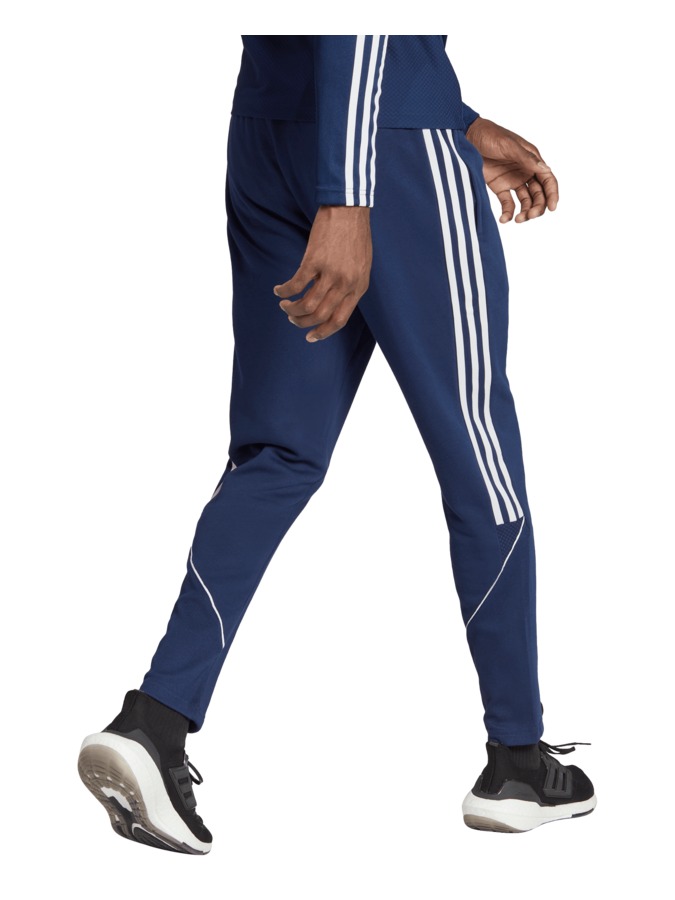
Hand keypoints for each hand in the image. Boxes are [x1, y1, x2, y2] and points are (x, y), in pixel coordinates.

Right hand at [274, 205, 371, 341]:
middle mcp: (345, 283)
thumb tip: (334, 302)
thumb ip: (350, 285)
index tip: (310, 336)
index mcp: (358, 287)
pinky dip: (285, 291)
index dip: (323, 332)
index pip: (340, 320)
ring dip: (292, 310)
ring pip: (307, 305)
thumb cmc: (355, 235)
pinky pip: (296, 285)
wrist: (349, 209)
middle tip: (292, 319)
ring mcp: (330, 272)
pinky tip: (279, 291)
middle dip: (303, 323)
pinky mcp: (314, 260)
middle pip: (320, 315)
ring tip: (284, 306)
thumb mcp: (361, 266)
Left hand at [465, 117, 558, 222]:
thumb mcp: (510, 146)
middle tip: (529, 215)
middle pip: (538, 195)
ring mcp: (513, 180)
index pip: (548, 180)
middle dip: (537, 207)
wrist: (468, 138)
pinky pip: (508, 204)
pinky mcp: (500, 187)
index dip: (552, 194)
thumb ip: (527, 159)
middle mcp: (526, 172)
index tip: (552, 208)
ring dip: (525, 212)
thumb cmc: (491, 136)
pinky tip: (504, 219)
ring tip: (518, 220)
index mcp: (532, 160)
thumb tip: (546, 170)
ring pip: (525, 201)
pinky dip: (508, 213)